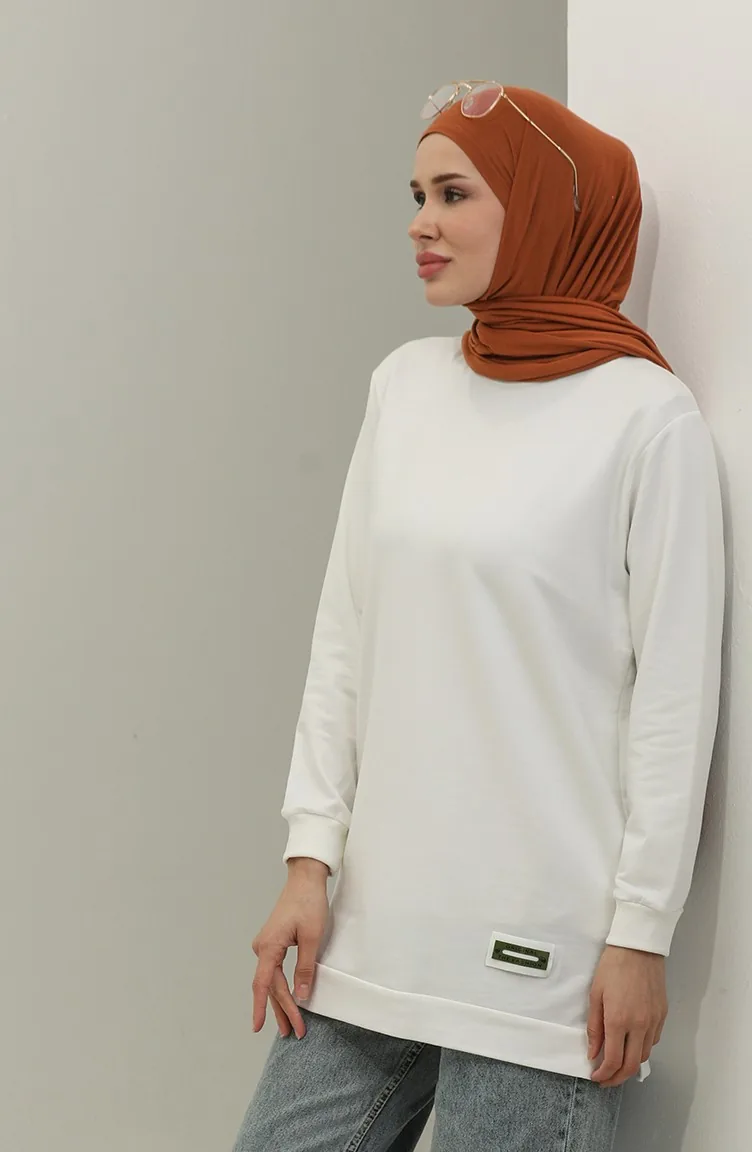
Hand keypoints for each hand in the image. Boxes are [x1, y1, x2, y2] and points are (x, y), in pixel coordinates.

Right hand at [251, 858, 329, 1039]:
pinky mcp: (273, 942)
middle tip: (294, 1032)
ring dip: (280, 1001)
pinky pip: (273, 970)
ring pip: (271, 980)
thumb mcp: (312, 938)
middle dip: (281, 1010)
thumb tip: (301, 996)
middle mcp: (262, 947)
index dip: (261, 1008)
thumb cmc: (308, 903)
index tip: (258, 1028)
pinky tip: (285, 999)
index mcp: (269, 947)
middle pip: (270, 986)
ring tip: (288, 1025)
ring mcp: (266, 944)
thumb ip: (305, 968)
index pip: (264, 985)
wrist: (305, 878)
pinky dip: (279, 987)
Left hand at [587, 945, 667, 1087]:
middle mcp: (640, 1025)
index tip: (596, 1076)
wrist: (638, 948)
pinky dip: (642, 1049)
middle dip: (618, 1078)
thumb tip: (593, 1052)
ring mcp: (654, 1021)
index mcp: (619, 1020)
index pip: (613, 1060)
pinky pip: (653, 1041)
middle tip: (606, 1080)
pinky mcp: (663, 1015)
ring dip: (631, 1065)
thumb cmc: (612, 966)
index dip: (604, 1074)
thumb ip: (595, 1027)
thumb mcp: (595, 994)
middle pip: (632, 1065)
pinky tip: (632, 1044)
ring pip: (644, 1055)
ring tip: (617, 1063)